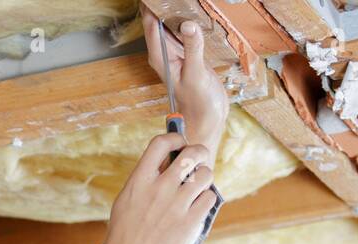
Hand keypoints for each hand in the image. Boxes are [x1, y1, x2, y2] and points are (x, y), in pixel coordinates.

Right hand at [88, 132, 217, 243]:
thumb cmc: (124, 236)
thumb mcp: (125, 203)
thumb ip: (144, 181)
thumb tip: (165, 163)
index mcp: (138, 182)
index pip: (161, 144)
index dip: (175, 137)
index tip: (180, 144)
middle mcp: (158, 189)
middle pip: (190, 154)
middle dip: (199, 153)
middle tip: (199, 161)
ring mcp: (176, 206)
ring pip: (205, 175)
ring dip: (205, 177)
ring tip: (198, 187)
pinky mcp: (189, 223)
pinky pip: (210, 198)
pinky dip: (206, 199)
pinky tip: (198, 207)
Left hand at [142, 9, 228, 155]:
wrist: (207, 118)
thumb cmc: (198, 102)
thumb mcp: (196, 74)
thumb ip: (193, 48)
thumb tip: (188, 25)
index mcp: (160, 57)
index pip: (150, 25)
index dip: (150, 7)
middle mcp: (165, 53)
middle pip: (157, 21)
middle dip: (159, 6)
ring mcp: (176, 52)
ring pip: (170, 24)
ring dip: (172, 10)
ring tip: (178, 1)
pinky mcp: (188, 52)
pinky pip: (183, 30)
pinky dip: (185, 19)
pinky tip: (190, 9)